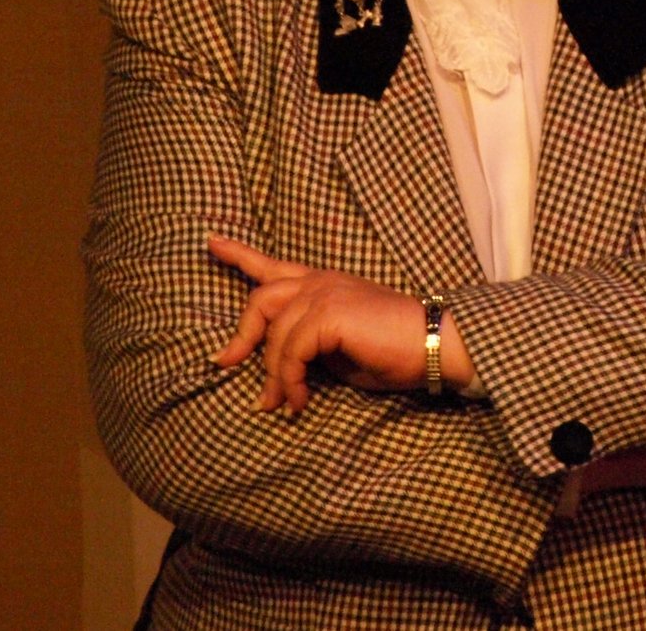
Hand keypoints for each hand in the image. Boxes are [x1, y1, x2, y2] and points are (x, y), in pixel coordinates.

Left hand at [208, 234, 445, 415]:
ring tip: (280, 403)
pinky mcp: (329, 313)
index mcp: (325, 285)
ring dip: (272, 375)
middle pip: (261, 299)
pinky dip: (289, 380)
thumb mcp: (340, 351)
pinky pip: (290, 350)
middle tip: (226, 365)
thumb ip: (310, 349)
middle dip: (241, 337)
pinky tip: (299, 400)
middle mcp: (321, 282)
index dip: (239, 255)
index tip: (211, 242)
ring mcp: (325, 293)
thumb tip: (280, 376)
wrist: (434, 344)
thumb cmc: (395, 351)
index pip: (274, 265)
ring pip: (273, 333)